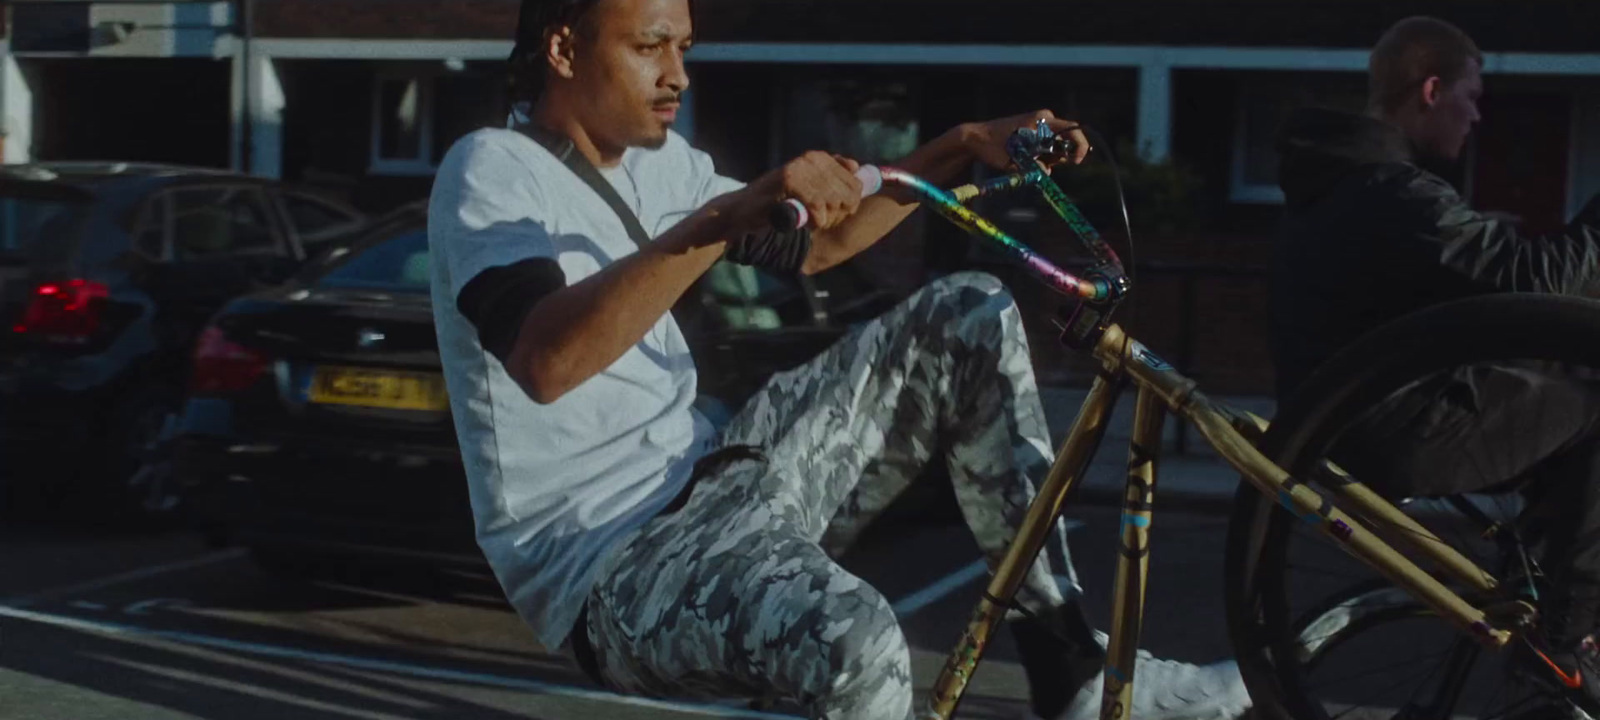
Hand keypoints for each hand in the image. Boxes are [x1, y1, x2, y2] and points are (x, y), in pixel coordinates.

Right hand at [742, 151, 864, 231]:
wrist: (742, 210)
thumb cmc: (776, 202)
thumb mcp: (808, 189)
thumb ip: (832, 177)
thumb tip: (856, 167)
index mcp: (820, 158)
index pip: (856, 184)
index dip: (849, 205)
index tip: (831, 213)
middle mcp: (812, 158)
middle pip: (850, 194)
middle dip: (838, 214)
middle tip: (820, 220)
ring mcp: (801, 167)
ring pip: (836, 201)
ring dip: (825, 219)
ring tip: (809, 221)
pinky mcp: (790, 180)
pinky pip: (819, 206)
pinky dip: (815, 220)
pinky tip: (803, 222)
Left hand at [959, 109, 1090, 171]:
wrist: (975, 138)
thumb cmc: (991, 147)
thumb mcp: (1012, 160)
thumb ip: (1032, 166)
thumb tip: (1048, 173)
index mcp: (1041, 120)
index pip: (1072, 129)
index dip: (1079, 145)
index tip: (1076, 161)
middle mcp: (1044, 118)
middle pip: (1066, 139)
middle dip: (1060, 156)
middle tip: (1042, 166)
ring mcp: (1039, 123)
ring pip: (1057, 144)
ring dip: (1049, 158)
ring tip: (1028, 162)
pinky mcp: (1034, 130)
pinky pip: (1048, 144)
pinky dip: (1042, 155)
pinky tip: (1028, 159)